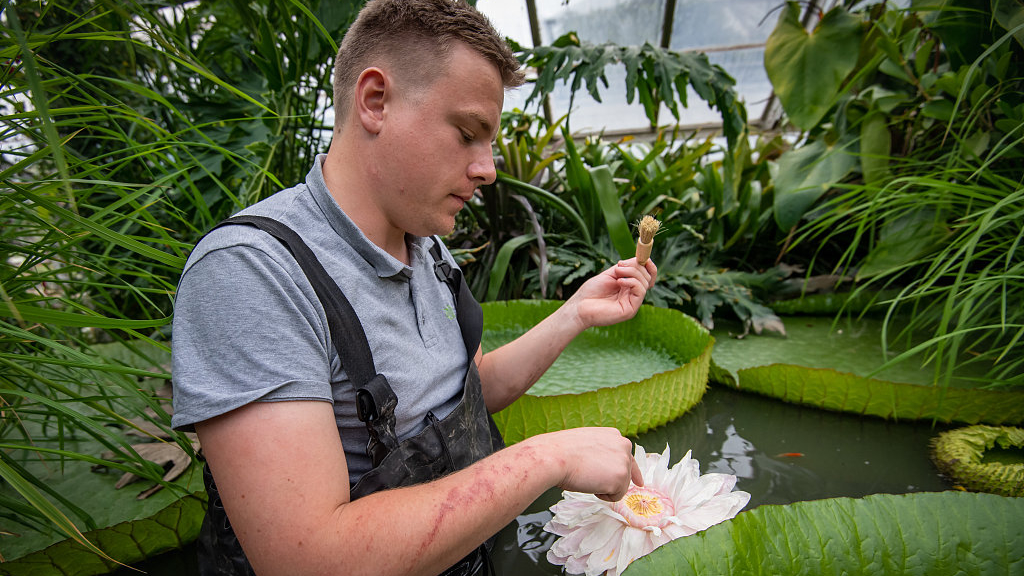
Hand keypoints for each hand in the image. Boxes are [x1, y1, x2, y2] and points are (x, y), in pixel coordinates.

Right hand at [527, 427, 642, 501]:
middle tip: (590, 477)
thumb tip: (602, 467)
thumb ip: (600, 452)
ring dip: (603, 487)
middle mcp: (623, 445)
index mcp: (614, 436)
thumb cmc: (562, 452)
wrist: (554, 456)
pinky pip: (615, 497)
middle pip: (624, 474)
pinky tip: (590, 483)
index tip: (639, 482)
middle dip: (610, 481)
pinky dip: (602, 496)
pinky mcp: (621, 477)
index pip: (627, 456)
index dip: (633, 472)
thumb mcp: (586, 444)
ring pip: (619, 486)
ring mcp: (624, 461)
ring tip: (587, 476)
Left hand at [567, 258, 656, 329]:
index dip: (648, 265)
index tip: (642, 256)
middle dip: (636, 266)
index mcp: (629, 286)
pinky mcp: (631, 310)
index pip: (647, 275)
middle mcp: (633, 295)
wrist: (579, 307)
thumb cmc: (591, 292)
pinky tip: (619, 281)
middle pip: (647, 276)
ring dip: (632, 272)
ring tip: (617, 272)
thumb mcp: (610, 274)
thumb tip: (638, 259)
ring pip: (644, 282)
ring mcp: (632, 303)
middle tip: (619, 265)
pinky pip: (640, 291)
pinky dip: (632, 282)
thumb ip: (625, 267)